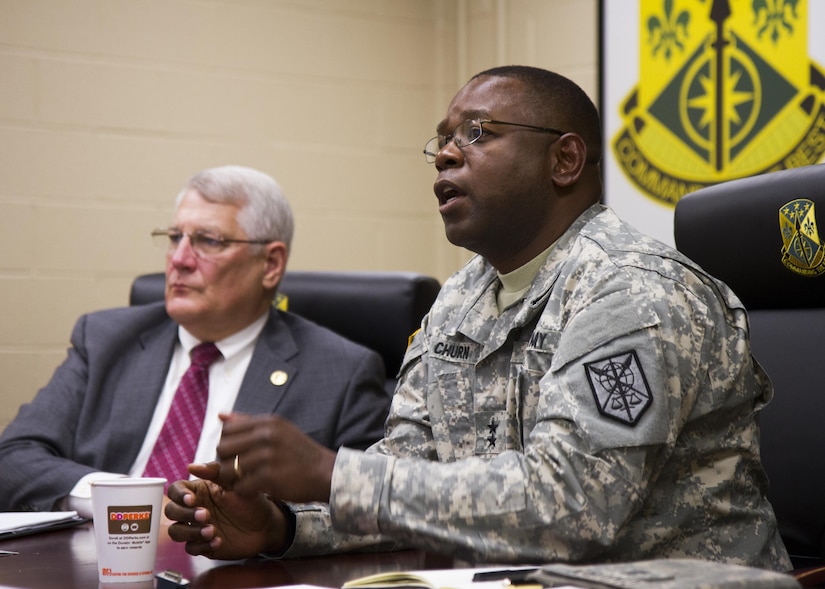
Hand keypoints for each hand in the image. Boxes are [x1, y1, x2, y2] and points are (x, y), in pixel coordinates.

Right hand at [164, 463, 287, 559]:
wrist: (265, 526)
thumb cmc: (250, 501)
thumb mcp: (236, 483)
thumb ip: (216, 472)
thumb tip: (192, 466)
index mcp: (199, 491)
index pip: (175, 490)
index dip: (179, 495)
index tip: (192, 499)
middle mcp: (193, 509)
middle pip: (171, 511)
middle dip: (185, 514)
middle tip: (206, 515)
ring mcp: (196, 528)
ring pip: (176, 531)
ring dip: (191, 532)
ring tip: (212, 531)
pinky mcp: (202, 545)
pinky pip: (191, 548)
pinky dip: (202, 546)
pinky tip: (218, 541)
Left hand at [215, 412, 335, 502]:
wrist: (327, 473)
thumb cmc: (300, 453)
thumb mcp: (279, 430)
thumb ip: (249, 422)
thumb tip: (220, 416)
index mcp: (268, 422)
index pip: (227, 430)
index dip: (228, 446)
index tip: (239, 456)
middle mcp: (267, 435)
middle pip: (223, 448)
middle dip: (227, 462)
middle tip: (241, 471)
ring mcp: (268, 455)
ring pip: (228, 470)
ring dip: (235, 480)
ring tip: (249, 481)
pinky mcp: (269, 477)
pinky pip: (240, 487)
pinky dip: (245, 492)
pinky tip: (257, 490)